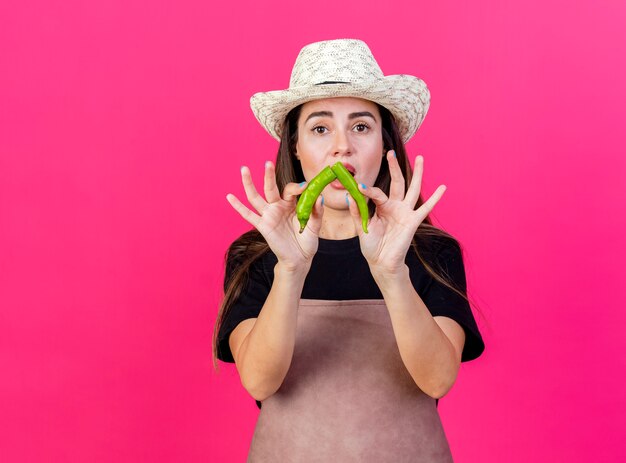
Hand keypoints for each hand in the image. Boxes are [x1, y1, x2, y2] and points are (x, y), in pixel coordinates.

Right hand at [226, 161, 323, 268]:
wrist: (300, 258)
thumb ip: (317, 211)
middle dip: (268, 175)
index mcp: (291, 204)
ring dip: (249, 184)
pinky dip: (238, 206)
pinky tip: (229, 197)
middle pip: (270, 188)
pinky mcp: (263, 226)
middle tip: (268, 163)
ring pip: (256, 197)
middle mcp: (278, 207)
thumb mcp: (315, 225)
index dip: (297, 187)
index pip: (290, 190)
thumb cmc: (307, 240)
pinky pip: (248, 215)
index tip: (306, 186)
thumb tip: (319, 197)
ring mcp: (269, 215)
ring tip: (244, 169)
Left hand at [347, 151, 445, 274]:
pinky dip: (435, 198)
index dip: (367, 190)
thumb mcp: (361, 227)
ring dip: (417, 174)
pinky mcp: (412, 221)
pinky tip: (443, 187)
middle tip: (390, 153)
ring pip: (412, 189)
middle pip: (396, 182)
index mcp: (381, 207)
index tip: (357, 186)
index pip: (376, 193)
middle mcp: (394, 206)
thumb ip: (357, 211)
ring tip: (421, 158)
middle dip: (394, 167)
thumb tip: (350, 195)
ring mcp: (405, 212)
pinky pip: (425, 208)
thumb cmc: (372, 246)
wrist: (381, 262)